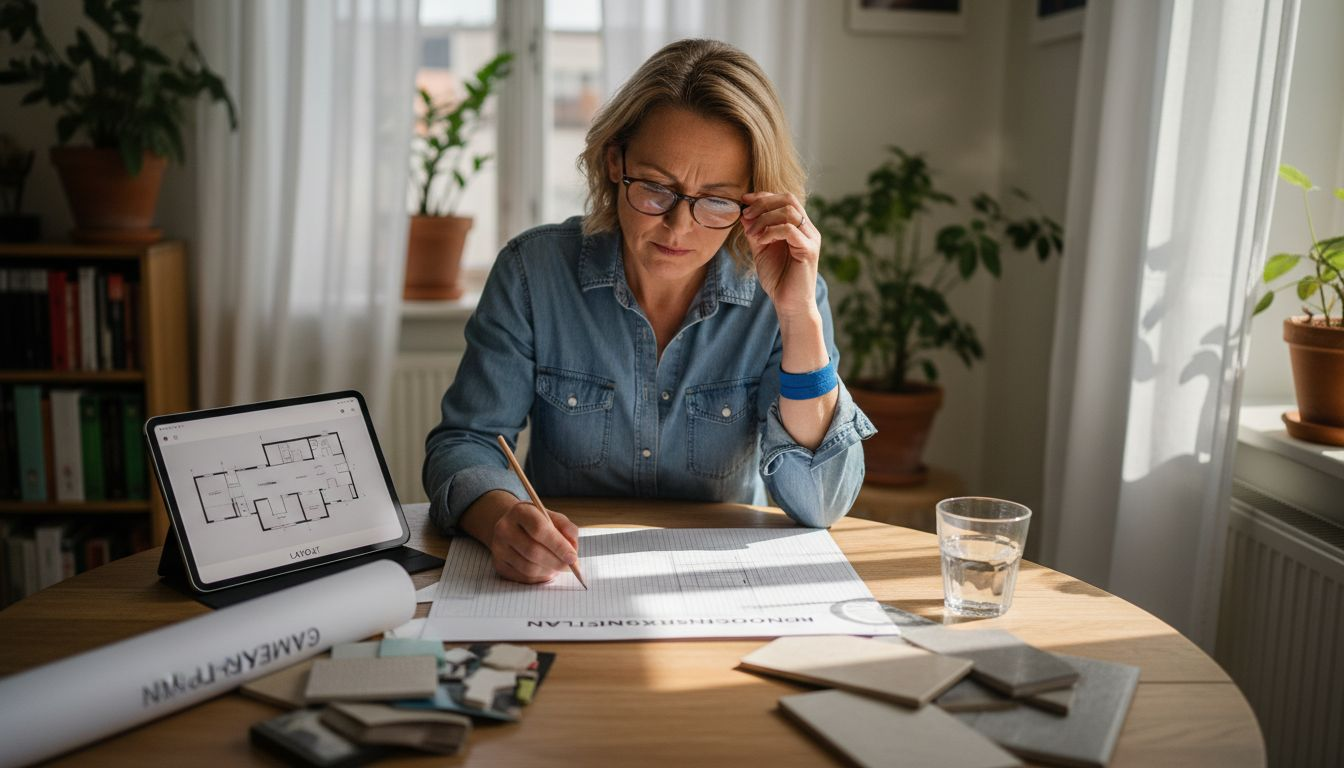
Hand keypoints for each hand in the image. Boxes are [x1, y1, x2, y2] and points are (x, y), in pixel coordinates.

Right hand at [487, 500, 578, 583]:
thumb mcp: (553, 518)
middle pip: (533, 551)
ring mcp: (498, 548)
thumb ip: (567, 529)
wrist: (513, 527)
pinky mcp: (498, 564)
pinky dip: (539, 577)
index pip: (539, 529)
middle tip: (569, 566)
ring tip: (557, 566)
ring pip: (528, 568)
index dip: (558, 545)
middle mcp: (504, 528)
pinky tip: (545, 569)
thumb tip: (573, 549)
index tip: (572, 557)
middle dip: (556, 562)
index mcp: (520, 511)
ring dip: (548, 570)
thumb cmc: (538, 523)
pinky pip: (523, 578)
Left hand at [741, 191, 821, 320]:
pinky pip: (790, 230)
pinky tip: (760, 241)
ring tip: (752, 233)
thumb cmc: (778, 279)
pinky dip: (771, 231)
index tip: (744, 200)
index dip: (763, 196)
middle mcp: (808, 230)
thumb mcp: (761, 250)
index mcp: (799, 227)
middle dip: (763, 203)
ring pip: (789, 212)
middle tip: (746, 215)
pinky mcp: (809, 250)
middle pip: (788, 199)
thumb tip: (744, 213)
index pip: (785, 199)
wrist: (789, 305)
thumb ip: (755, 231)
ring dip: (765, 218)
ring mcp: (811, 239)